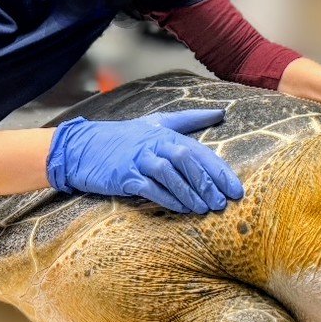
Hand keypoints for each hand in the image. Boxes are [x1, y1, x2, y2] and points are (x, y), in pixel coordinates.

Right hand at [46, 109, 243, 213]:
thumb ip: (189, 120)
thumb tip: (220, 112)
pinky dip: (167, 199)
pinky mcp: (124, 176)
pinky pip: (150, 188)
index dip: (220, 171)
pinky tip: (181, 209)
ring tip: (204, 209)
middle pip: (187, 160)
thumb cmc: (125, 137)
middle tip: (222, 203)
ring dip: (190, 193)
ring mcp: (138, 159)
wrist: (83, 148)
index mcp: (165, 133)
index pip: (200, 151)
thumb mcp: (156, 123)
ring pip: (170, 174)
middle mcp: (154, 143)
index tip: (236, 190)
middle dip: (208, 183)